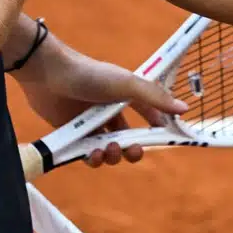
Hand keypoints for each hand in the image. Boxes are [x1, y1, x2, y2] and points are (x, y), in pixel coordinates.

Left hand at [14, 34, 187, 167]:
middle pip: (130, 138)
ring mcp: (91, 123)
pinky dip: (92, 159)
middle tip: (133, 151)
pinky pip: (87, 154)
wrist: (47, 73)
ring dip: (113, 156)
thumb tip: (184, 109)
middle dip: (134, 149)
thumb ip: (154, 97)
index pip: (150, 115)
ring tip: (107, 150)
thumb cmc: (89, 73)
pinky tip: (91, 154)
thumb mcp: (126, 84)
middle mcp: (110, 110)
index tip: (167, 139)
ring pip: (110, 149)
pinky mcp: (73, 134)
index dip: (159, 128)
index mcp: (126, 96)